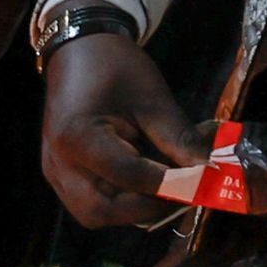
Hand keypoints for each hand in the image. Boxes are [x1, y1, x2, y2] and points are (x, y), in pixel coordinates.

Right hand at [41, 28, 206, 226]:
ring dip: (130, 209)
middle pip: (99, 212)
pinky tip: (142, 182)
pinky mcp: (61, 175)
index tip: (203, 182)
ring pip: (93, 214)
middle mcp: (59, 164)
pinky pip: (89, 202)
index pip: (128, 176)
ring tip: (161, 186)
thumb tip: (210, 170)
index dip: (169, 183)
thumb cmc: (114, 69)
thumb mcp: (153, 100)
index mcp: (78, 137)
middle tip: (178, 191)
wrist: (78, 52)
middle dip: (143, 208)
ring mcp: (56, 172)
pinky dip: (119, 200)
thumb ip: (179, 139)